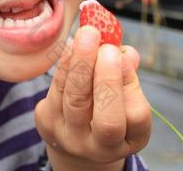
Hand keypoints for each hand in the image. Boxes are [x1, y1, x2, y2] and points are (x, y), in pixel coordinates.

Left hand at [34, 25, 151, 170]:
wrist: (72, 138)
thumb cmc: (106, 110)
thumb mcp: (123, 99)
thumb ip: (127, 75)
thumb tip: (127, 53)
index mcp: (128, 141)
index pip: (136, 118)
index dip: (131, 85)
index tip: (124, 56)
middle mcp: (100, 147)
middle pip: (106, 120)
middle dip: (107, 78)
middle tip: (107, 47)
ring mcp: (70, 137)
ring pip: (75, 100)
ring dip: (81, 63)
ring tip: (88, 35)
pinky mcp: (47, 122)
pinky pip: (56, 89)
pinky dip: (65, 63)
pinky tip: (72, 45)